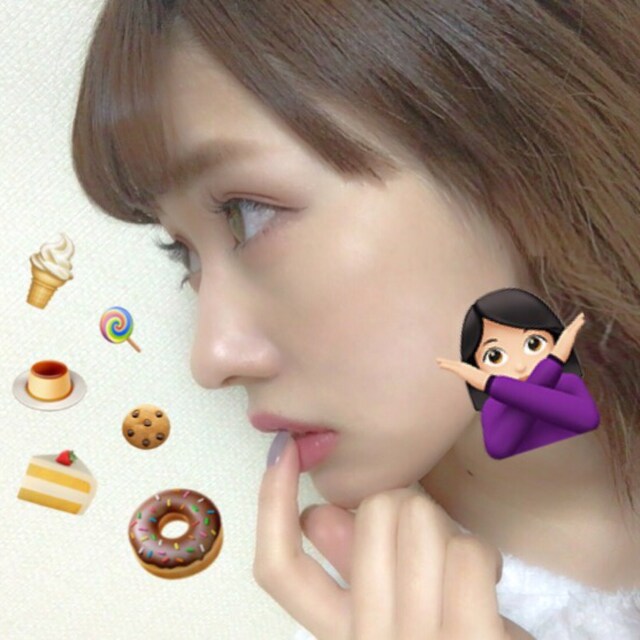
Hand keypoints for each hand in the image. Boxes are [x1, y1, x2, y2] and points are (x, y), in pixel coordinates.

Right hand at [254, 436, 533, 638]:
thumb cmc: (449, 633)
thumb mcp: (391, 608)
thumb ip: (350, 568)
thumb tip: (316, 514)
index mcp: (342, 633)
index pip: (279, 570)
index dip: (271, 502)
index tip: (283, 451)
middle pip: (372, 510)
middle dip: (405, 504)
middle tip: (426, 538)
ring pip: (419, 516)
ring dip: (446, 531)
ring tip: (456, 568)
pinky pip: (467, 552)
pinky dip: (483, 556)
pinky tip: (486, 581)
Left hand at [436, 357, 489, 390]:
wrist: (488, 383)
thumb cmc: (487, 384)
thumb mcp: (481, 384)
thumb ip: (479, 384)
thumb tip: (482, 388)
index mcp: (471, 370)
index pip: (461, 366)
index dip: (455, 365)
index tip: (451, 364)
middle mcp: (467, 368)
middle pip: (455, 363)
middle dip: (448, 362)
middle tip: (441, 360)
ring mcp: (464, 368)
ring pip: (452, 364)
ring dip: (445, 362)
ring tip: (438, 361)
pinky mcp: (461, 371)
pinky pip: (451, 367)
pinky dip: (445, 365)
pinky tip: (440, 365)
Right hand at [550, 312, 585, 362]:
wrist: (557, 357)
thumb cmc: (557, 356)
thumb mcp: (559, 353)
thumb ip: (560, 353)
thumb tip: (558, 359)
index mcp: (563, 339)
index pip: (569, 331)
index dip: (573, 326)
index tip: (576, 323)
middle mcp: (565, 335)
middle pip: (571, 326)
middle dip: (576, 321)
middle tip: (581, 315)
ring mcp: (567, 335)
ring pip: (573, 325)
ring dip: (578, 320)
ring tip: (582, 315)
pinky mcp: (570, 335)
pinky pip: (575, 327)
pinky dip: (579, 323)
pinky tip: (583, 320)